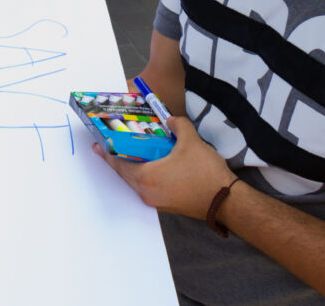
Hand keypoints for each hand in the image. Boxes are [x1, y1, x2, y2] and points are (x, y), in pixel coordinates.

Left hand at [93, 116, 235, 219]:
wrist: (226, 200)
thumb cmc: (205, 172)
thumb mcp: (190, 140)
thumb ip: (177, 125)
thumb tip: (170, 118)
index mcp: (146, 177)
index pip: (119, 163)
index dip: (107, 153)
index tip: (97, 145)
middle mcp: (146, 192)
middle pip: (125, 174)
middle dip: (118, 159)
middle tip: (112, 146)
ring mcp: (156, 201)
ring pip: (137, 182)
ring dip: (133, 168)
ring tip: (133, 153)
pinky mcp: (167, 205)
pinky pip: (149, 188)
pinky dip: (145, 176)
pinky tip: (152, 165)